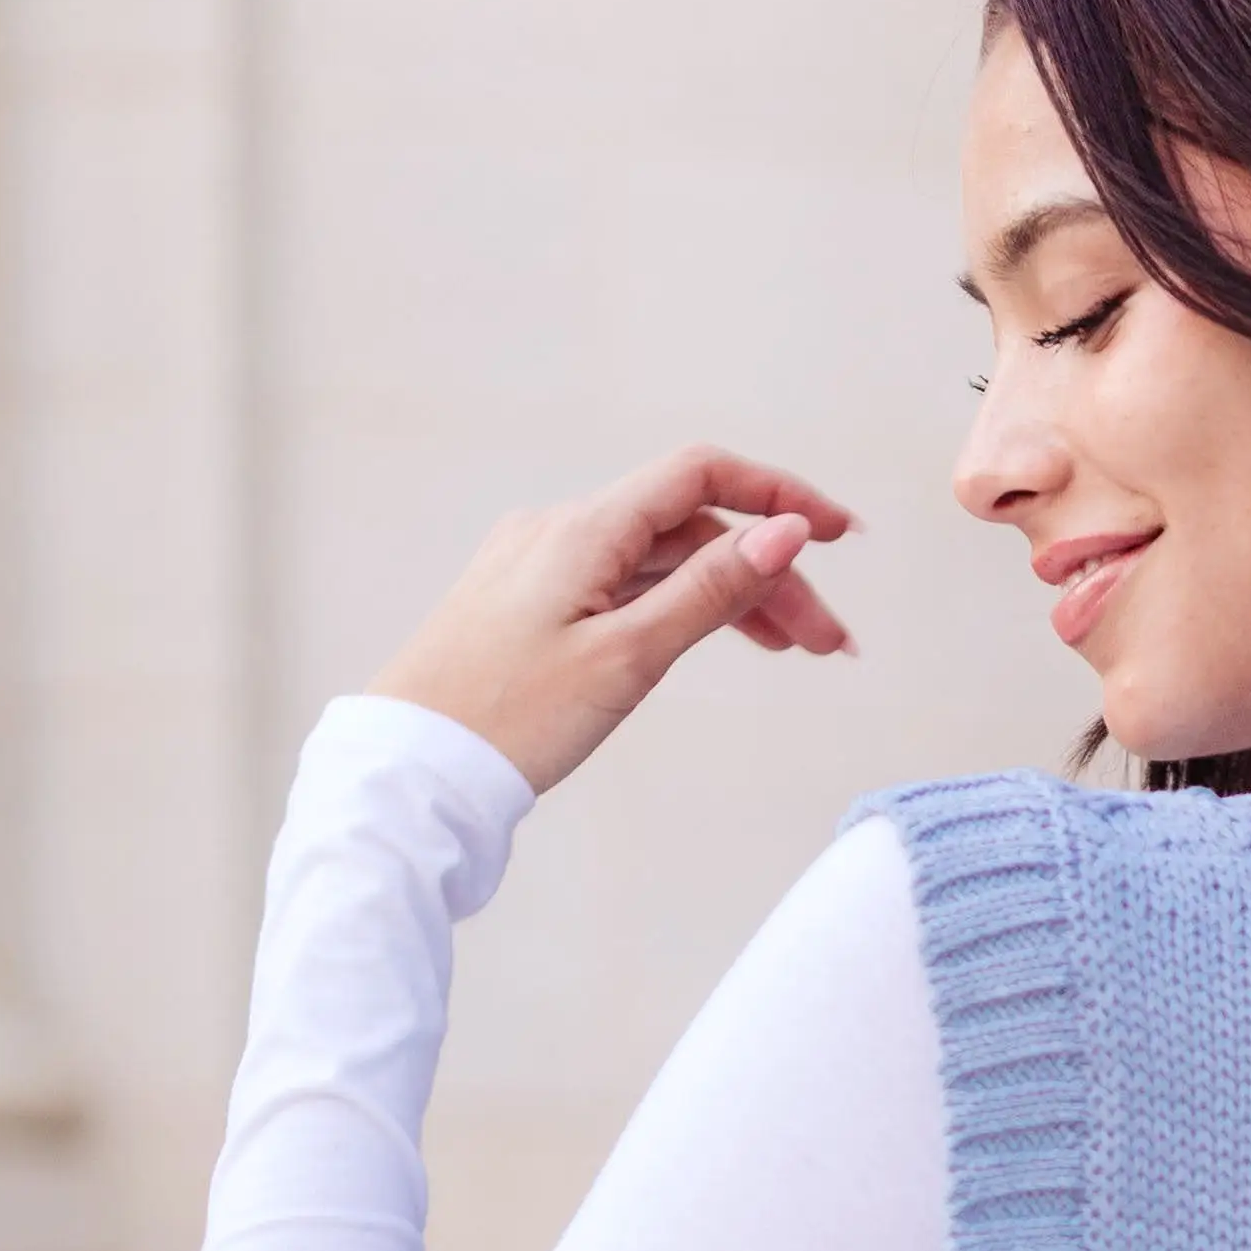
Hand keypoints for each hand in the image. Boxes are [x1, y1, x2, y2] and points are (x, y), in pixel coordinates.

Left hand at [365, 447, 857, 793]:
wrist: (410, 774)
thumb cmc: (506, 722)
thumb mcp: (626, 659)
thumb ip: (710, 591)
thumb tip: (784, 532)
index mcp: (582, 530)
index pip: (701, 476)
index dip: (778, 494)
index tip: (840, 533)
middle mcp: (559, 531)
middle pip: (689, 530)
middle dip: (768, 575)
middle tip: (828, 643)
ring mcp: (539, 567)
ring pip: (658, 563)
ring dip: (728, 597)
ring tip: (790, 650)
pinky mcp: (525, 605)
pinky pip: (620, 586)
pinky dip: (675, 608)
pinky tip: (709, 639)